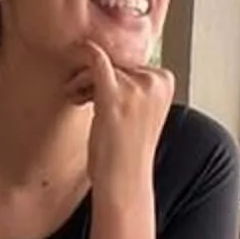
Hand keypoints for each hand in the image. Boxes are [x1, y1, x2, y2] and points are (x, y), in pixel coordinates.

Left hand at [73, 41, 172, 206]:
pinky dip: (82, 57)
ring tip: (78, 99)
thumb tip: (107, 59)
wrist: (123, 180)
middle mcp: (155, 81)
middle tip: (83, 98)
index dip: (112, 76)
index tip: (97, 94)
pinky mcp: (115, 93)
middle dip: (96, 77)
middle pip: (116, 60)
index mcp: (165, 82)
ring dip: (83, 79)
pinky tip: (73, 65)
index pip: (131, 63)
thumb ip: (133, 86)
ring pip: (101, 63)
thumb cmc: (126, 150)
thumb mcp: (140, 110)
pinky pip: (95, 59)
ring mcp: (137, 86)